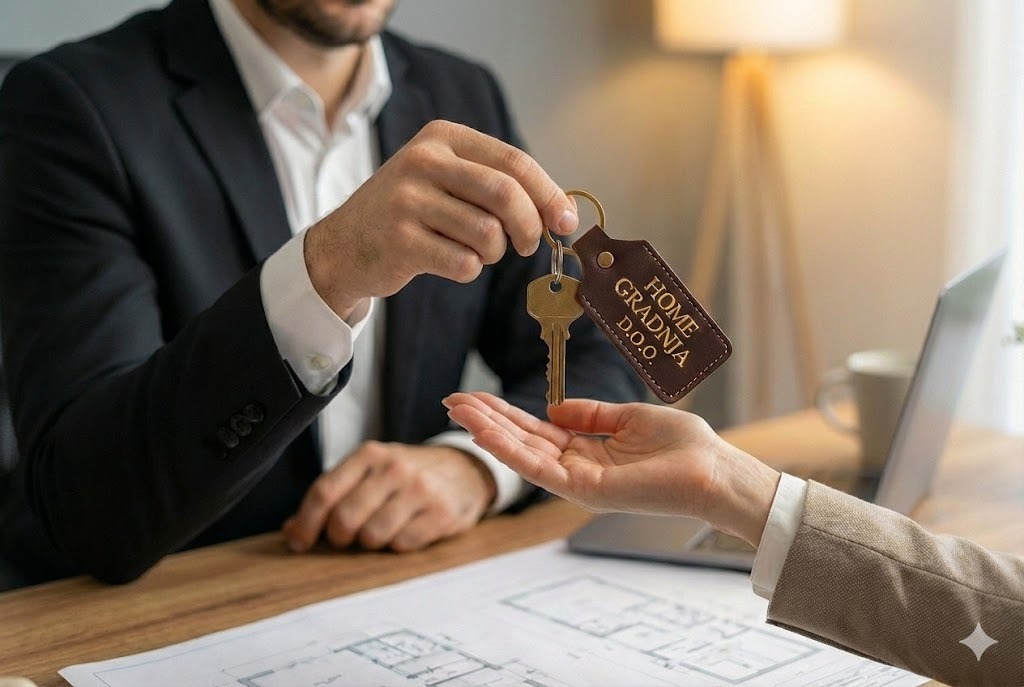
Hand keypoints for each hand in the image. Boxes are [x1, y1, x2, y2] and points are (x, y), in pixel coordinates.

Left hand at [282, 441, 496, 552]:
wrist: (465, 470)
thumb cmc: (408, 476)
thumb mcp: (371, 473)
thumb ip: (334, 497)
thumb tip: (292, 531)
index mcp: (370, 454)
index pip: (325, 491)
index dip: (306, 523)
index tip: (299, 542)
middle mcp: (394, 468)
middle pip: (344, 518)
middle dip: (339, 537)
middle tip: (347, 538)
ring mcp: (421, 490)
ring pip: (372, 535)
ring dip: (371, 543)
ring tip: (381, 532)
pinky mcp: (442, 513)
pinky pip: (402, 545)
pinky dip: (398, 546)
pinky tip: (406, 532)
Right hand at [304, 120, 577, 318]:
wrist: (344, 245)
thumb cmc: (412, 213)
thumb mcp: (449, 180)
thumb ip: (501, 187)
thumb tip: (564, 213)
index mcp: (442, 138)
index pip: (514, 162)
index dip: (549, 194)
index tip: (567, 222)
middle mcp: (422, 161)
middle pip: (505, 194)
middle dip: (529, 227)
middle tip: (527, 246)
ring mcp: (406, 201)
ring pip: (487, 234)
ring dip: (493, 252)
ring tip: (473, 250)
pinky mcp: (399, 241)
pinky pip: (464, 263)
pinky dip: (468, 270)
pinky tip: (447, 261)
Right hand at [443, 392, 779, 545]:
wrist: (715, 470)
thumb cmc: (684, 446)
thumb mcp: (630, 418)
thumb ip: (592, 414)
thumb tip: (554, 407)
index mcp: (588, 451)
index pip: (536, 430)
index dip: (505, 413)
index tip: (475, 396)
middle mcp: (577, 469)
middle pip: (522, 441)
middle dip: (486, 421)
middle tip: (452, 400)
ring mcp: (578, 481)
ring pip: (522, 454)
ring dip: (488, 432)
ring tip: (458, 409)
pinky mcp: (584, 490)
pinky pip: (538, 467)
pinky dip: (510, 448)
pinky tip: (485, 431)